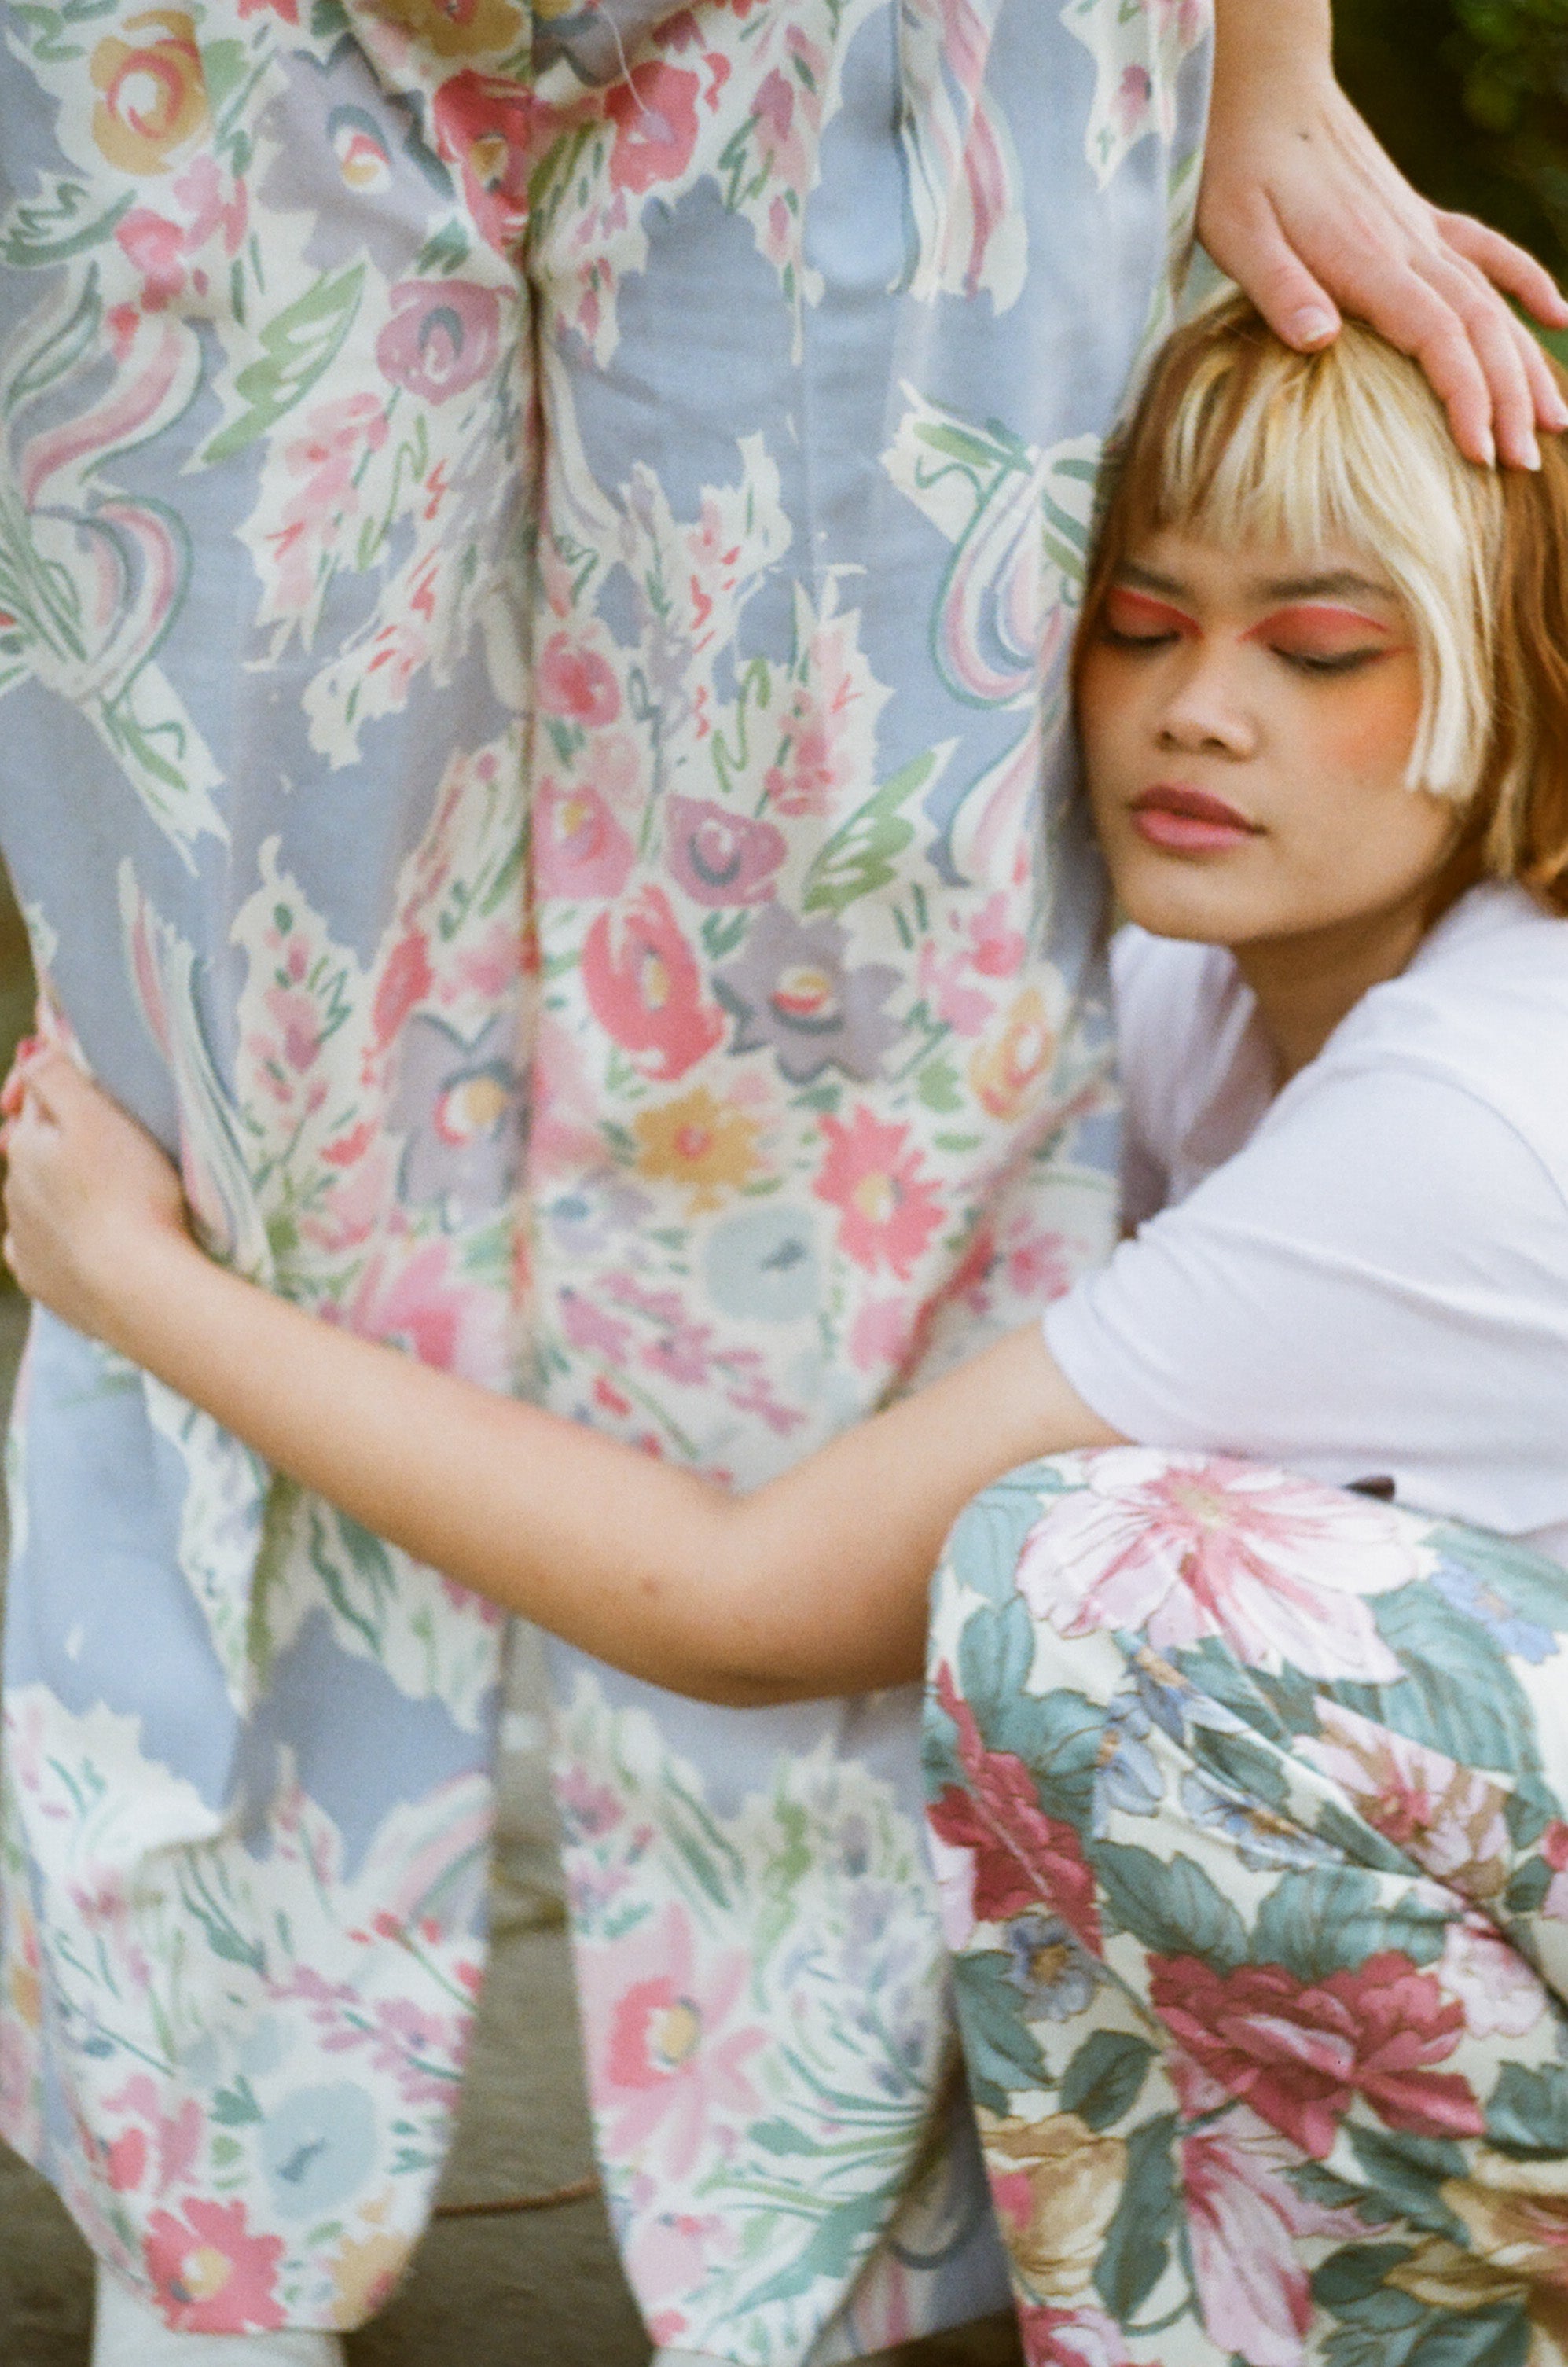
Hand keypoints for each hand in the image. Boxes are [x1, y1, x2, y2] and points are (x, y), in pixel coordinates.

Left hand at [2, 1051, 189, 1345]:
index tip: (84, 1082)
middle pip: (33, 1151)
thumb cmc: (130, 1194)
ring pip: (35, 1200)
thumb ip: (58, 1075)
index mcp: (26, 1144)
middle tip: (111, 1142)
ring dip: (60, 1191)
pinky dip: (59, 1240)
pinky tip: (86, 1243)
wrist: (137, 1289)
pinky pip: (42, 1249)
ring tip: (110, 1196)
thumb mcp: (98, 1117)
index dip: (52, 1082)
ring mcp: (24, 1238)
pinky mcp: (41, 1280)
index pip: (32, 1098)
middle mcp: (12, 1189)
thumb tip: (33, 1045)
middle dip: (58, 1141)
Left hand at [1200, 42, 1567, 469]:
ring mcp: (1419, 230)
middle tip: (1525, 465)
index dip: (1466, 398)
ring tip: (1555, 421)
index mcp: (1367, 262)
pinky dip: (1527, 282)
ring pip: (1492, 301)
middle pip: (1479, 331)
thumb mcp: (1238, 235)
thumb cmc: (1237, 167)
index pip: (1439, 339)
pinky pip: (1487, 250)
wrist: (1264, 88)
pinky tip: (1559, 315)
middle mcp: (1408, 247)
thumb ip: (1280, 289)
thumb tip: (1320, 341)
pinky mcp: (1416, 217)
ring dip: (1526, 361)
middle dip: (1509, 400)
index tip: (1479, 454)